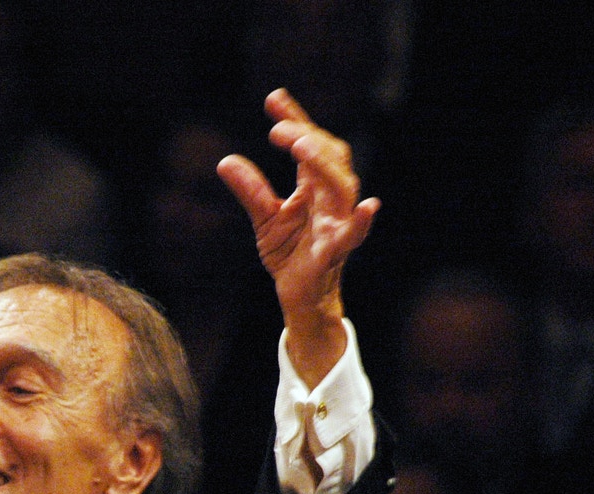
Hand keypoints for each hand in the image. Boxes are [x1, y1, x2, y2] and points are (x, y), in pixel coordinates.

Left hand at [217, 89, 378, 382]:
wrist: (299, 295)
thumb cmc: (290, 253)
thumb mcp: (264, 218)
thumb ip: (251, 190)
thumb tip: (225, 160)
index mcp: (315, 187)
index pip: (310, 145)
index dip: (296, 120)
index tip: (274, 99)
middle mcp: (331, 199)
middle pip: (330, 158)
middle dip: (307, 139)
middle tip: (278, 129)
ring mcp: (337, 222)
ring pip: (343, 187)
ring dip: (324, 166)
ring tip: (302, 148)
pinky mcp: (336, 250)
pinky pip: (353, 234)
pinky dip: (362, 221)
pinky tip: (368, 207)